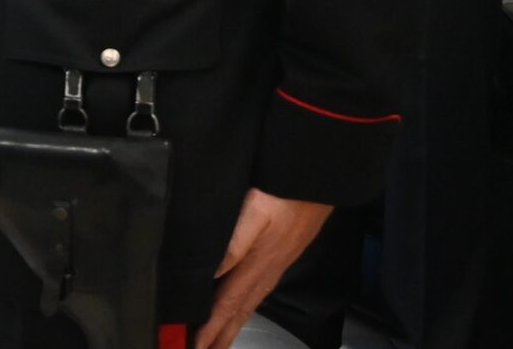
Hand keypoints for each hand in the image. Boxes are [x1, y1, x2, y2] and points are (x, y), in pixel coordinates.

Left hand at [196, 188, 332, 348]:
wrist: (318, 180)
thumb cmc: (284, 193)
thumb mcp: (254, 213)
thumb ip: (232, 244)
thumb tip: (210, 275)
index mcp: (256, 265)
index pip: (227, 305)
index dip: (210, 328)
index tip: (194, 346)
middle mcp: (266, 272)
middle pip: (238, 312)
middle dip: (220, 336)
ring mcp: (275, 266)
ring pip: (249, 305)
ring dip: (231, 326)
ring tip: (217, 343)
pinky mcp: (281, 258)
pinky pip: (257, 292)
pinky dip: (244, 308)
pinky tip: (240, 309)